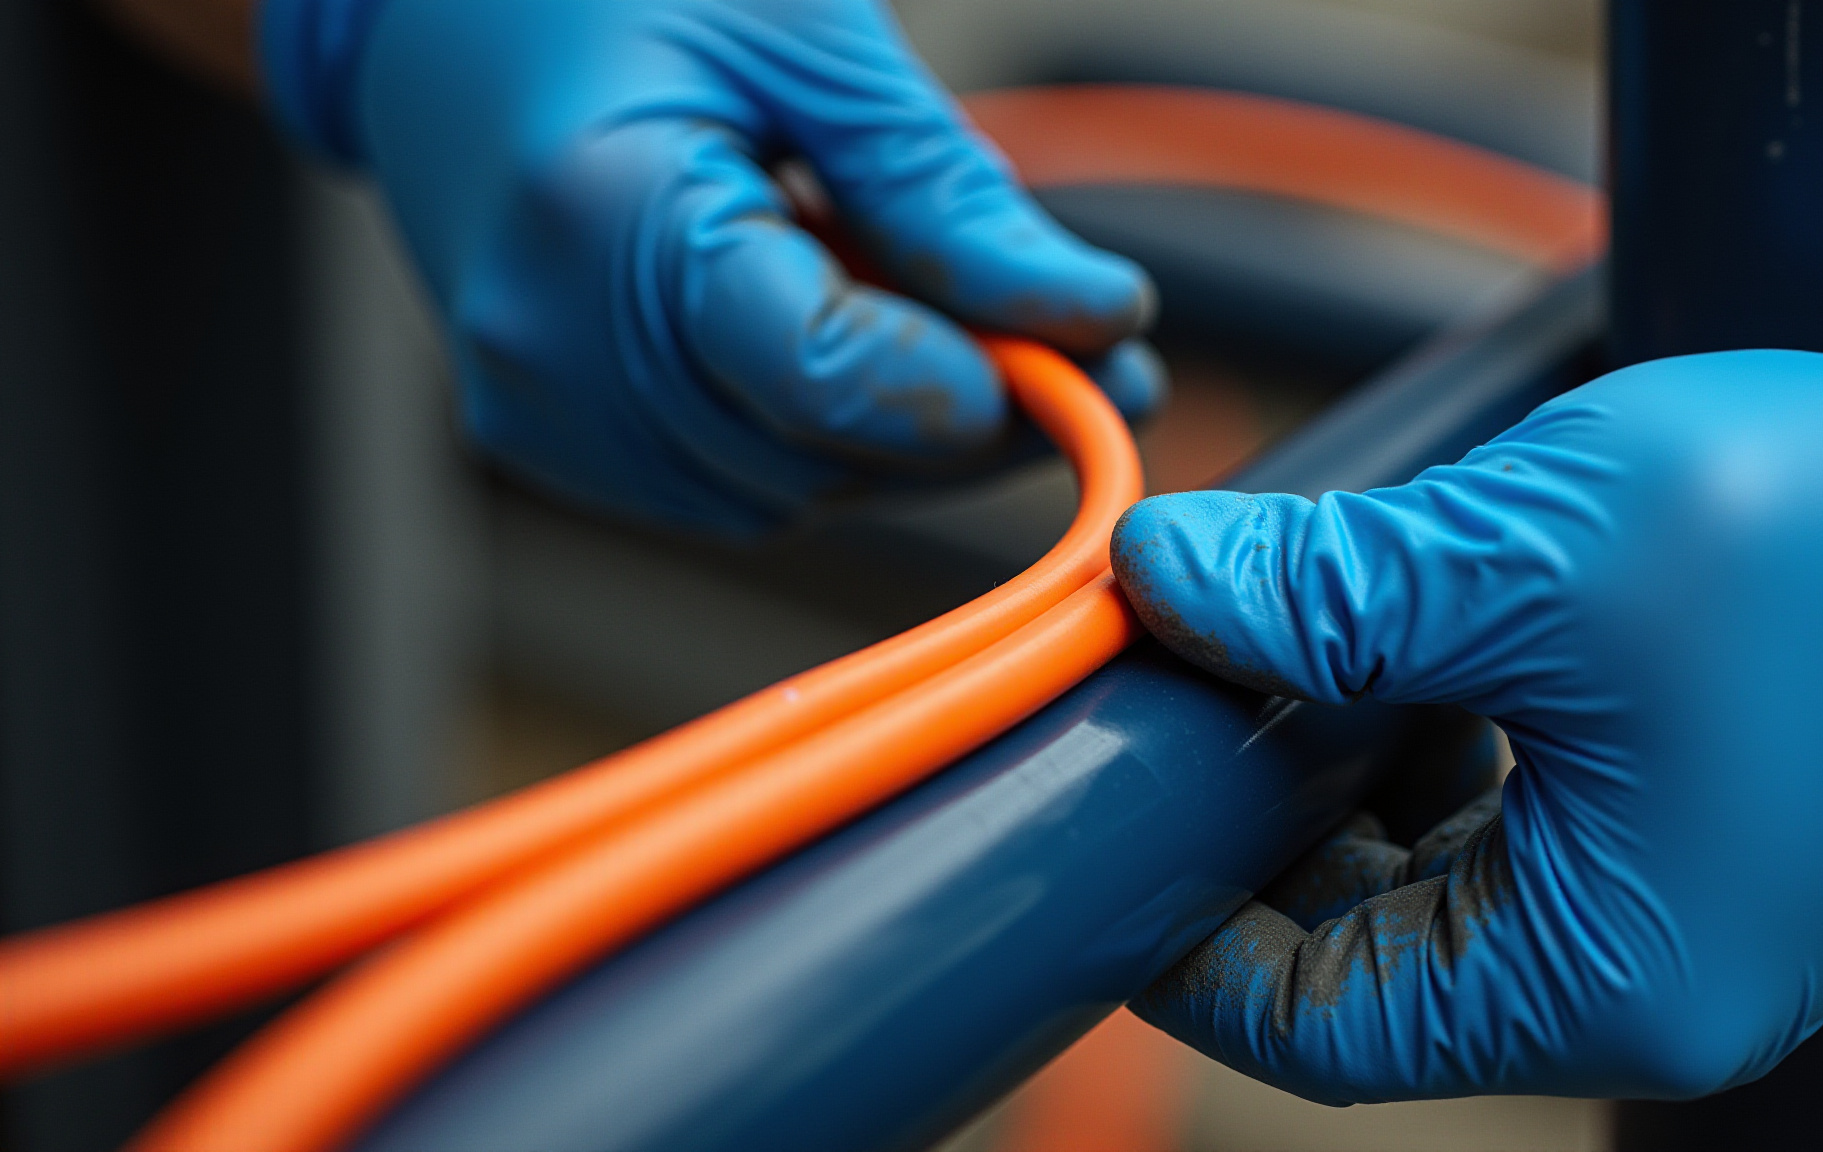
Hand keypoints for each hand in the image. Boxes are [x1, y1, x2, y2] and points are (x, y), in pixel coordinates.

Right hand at [261, 0, 1161, 531]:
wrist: (426, 11)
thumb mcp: (805, 39)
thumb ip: (942, 195)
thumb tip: (1088, 318)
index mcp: (601, 224)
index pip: (829, 382)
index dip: (984, 385)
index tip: (1105, 348)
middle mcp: (551, 355)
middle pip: (824, 456)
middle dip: (972, 413)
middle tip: (1086, 349)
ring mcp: (538, 415)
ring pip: (792, 492)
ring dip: (905, 431)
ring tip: (967, 324)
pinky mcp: (551, 439)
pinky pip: (735, 483)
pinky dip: (824, 430)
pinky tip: (856, 341)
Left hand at [1110, 293, 1822, 1101]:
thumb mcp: (1533, 557)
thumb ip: (1325, 591)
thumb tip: (1161, 580)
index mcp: (1606, 982)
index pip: (1324, 1030)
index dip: (1194, 943)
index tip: (1115, 830)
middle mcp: (1649, 984)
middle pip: (1375, 961)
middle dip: (1268, 836)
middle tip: (1187, 715)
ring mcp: (1685, 918)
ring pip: (1442, 888)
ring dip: (1350, 780)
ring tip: (1288, 661)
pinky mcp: (1707, 842)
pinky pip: (1523, 834)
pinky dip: (1444, 754)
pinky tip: (1407, 654)